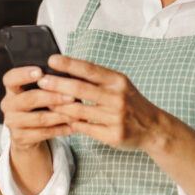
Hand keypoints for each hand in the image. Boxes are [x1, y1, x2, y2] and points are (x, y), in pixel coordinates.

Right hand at [0, 66, 78, 150]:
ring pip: (39, 118)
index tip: (40, 71)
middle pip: (29, 99)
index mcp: (12, 88)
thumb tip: (68, 73)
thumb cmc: (38, 103)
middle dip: (53, 97)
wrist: (28, 132)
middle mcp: (9, 104)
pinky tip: (75, 126)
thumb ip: (47, 82)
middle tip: (72, 97)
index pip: (11, 78)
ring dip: (61, 116)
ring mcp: (13, 122)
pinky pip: (44, 133)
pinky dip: (61, 129)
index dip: (24, 74)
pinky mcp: (20, 137)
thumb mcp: (38, 91)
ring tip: (78, 113)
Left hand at [39, 55, 162, 150]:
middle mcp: (118, 98)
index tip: (52, 59)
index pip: (90, 70)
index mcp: (118, 81)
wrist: (153, 127)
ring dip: (59, 106)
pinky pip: (85, 128)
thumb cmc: (130, 102)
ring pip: (79, 112)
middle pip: (81, 89)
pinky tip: (60, 119)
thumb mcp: (119, 84)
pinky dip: (70, 123)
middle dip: (58, 84)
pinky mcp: (113, 135)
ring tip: (44, 101)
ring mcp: (115, 118)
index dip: (70, 64)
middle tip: (41, 81)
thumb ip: (97, 79)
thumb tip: (67, 69)